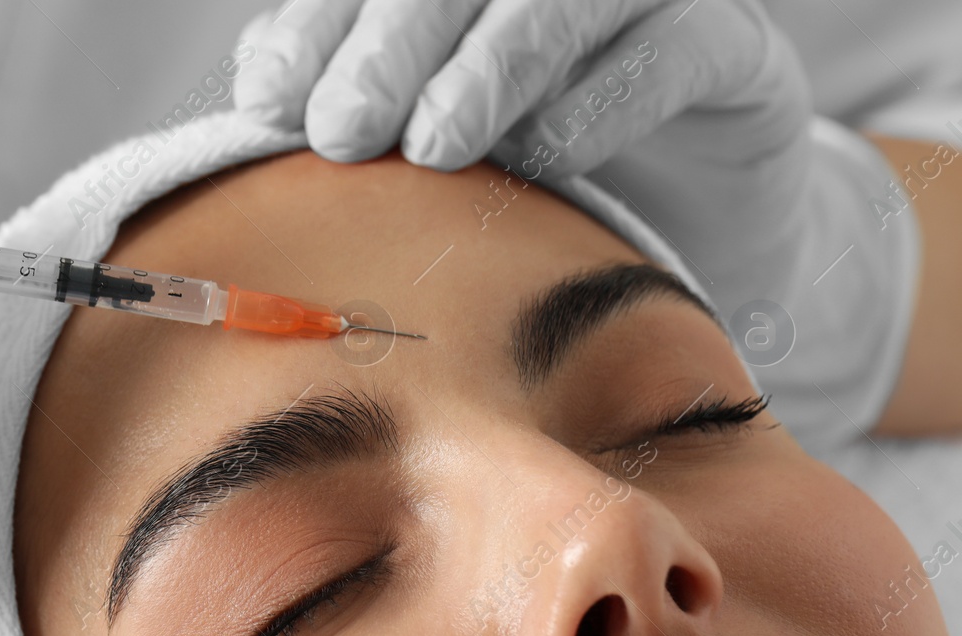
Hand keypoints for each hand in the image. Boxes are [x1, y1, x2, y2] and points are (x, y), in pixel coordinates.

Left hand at [236, 0, 912, 446]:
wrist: (689, 247)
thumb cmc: (538, 210)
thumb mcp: (430, 172)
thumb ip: (352, 110)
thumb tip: (260, 82)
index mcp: (471, 2)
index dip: (319, 29)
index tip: (272, 104)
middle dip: (391, 44)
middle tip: (342, 131)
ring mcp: (655, 6)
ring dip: (493, 61)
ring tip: (435, 146)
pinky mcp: (739, 57)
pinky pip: (681, 47)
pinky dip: (608, 95)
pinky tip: (550, 153)